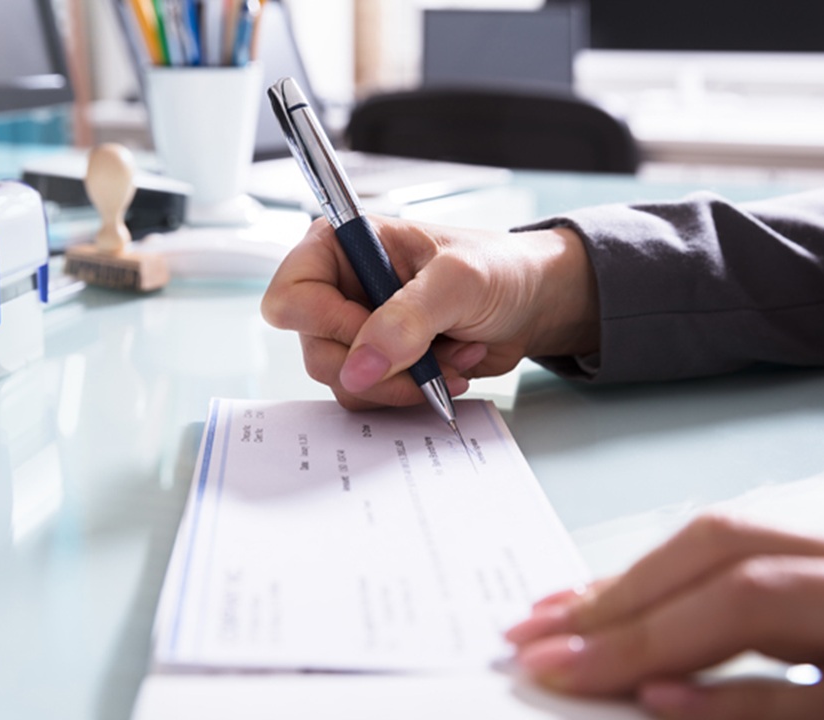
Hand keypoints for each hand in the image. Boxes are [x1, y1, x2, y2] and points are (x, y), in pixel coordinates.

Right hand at [261, 216, 598, 409]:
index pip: (289, 296)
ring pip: (344, 381)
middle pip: (316, 351)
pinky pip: (372, 397)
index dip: (325, 324)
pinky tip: (447, 368)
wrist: (533, 302)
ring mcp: (356, 331)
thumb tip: (360, 365)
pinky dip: (413, 392)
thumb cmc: (499, 268)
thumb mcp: (457, 282)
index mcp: (341, 246)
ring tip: (449, 355)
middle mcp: (339, 289)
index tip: (374, 331)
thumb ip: (406, 319)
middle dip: (380, 363)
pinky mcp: (378, 363)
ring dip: (404, 380)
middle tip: (427, 354)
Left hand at [505, 514, 823, 718]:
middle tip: (530, 644)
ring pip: (773, 610)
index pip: (730, 544)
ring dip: (653, 639)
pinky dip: (748, 703)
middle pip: (734, 562)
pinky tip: (669, 707)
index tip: (550, 609)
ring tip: (568, 671)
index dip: (630, 573)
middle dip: (620, 601)